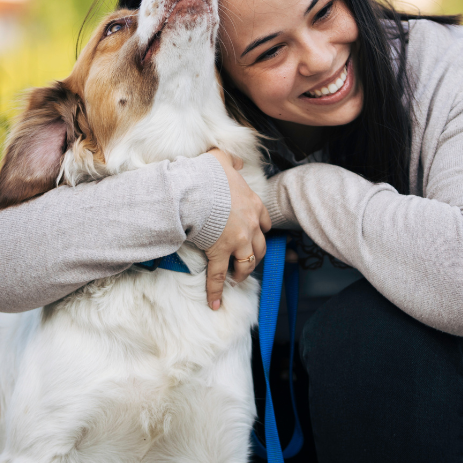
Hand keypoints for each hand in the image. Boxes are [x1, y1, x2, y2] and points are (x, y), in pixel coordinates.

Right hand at [204, 148, 270, 309]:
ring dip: (242, 273)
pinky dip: (217, 291)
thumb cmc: (208, 174)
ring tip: (236, 280)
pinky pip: (219, 276)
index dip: (261, 231)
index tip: (257, 236)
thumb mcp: (223, 160)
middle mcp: (251, 226)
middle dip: (255, 256)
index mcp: (253, 205)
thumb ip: (232, 160)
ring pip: (246, 264)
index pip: (265, 222)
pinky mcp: (220, 253)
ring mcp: (237, 241)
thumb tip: (236, 160)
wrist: (196, 189)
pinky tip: (215, 303)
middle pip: (260, 247)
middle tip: (247, 262)